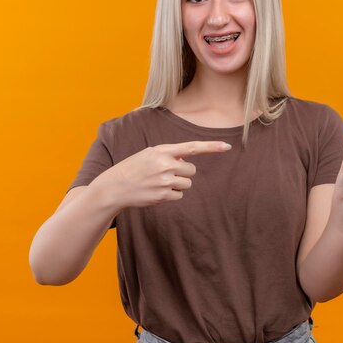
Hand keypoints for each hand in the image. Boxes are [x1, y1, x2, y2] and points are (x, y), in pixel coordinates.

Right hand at [108, 141, 231, 208]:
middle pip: (191, 170)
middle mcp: (165, 165)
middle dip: (182, 172)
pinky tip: (157, 191)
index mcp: (162, 151)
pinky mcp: (163, 196)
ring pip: (187, 184)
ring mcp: (164, 181)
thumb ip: (169, 154)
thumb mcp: (149, 154)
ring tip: (159, 182)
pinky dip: (172, 194)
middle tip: (166, 173)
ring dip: (178, 184)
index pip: (191, 147)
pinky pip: (179, 195)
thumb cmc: (134, 168)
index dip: (211, 147)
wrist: (115, 186)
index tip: (227, 146)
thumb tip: (185, 160)